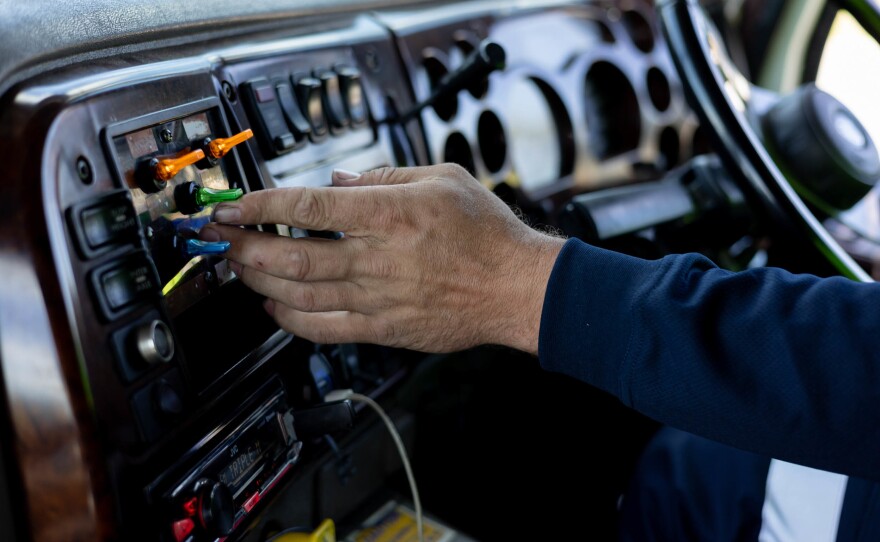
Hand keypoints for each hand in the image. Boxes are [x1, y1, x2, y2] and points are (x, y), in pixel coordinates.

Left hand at [200, 164, 564, 353]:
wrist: (514, 286)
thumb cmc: (486, 234)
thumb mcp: (442, 178)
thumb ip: (385, 176)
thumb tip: (339, 184)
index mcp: (388, 214)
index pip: (306, 208)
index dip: (260, 206)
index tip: (234, 205)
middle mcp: (375, 258)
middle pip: (290, 256)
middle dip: (244, 246)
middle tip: (221, 239)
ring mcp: (376, 298)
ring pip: (299, 294)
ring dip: (259, 280)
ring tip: (238, 268)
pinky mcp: (383, 328)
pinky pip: (324, 329)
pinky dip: (290, 320)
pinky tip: (273, 308)